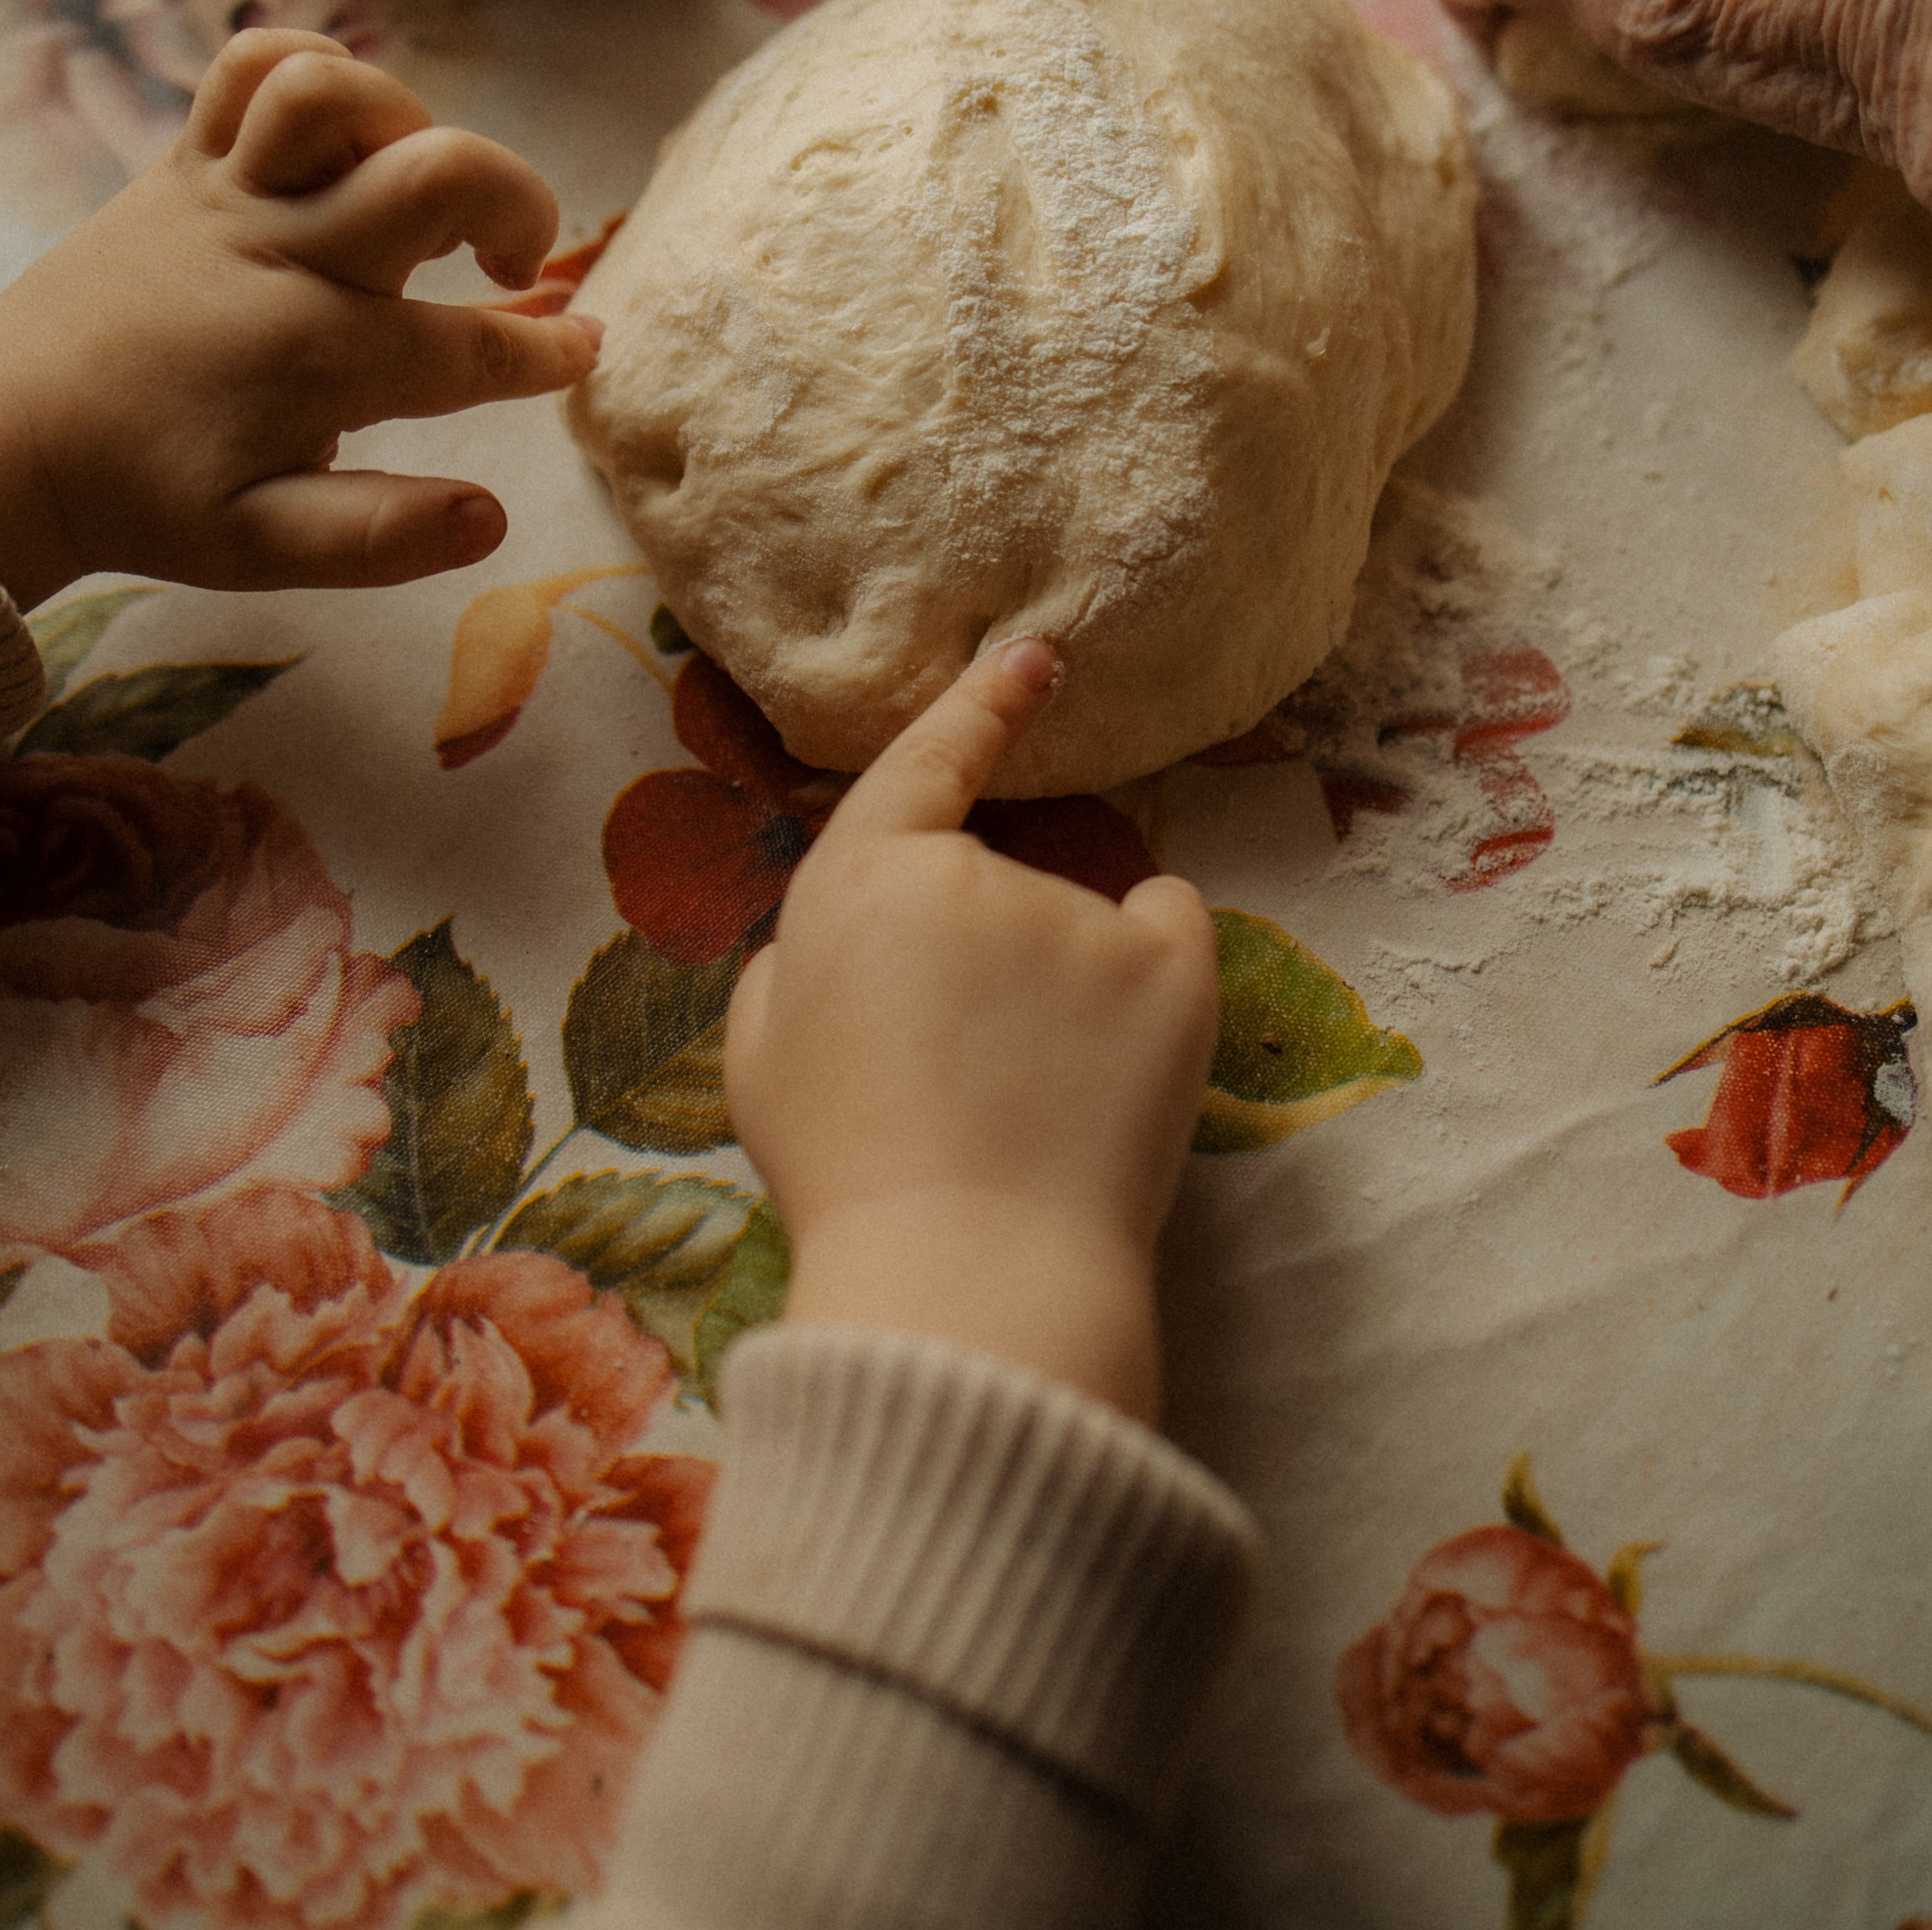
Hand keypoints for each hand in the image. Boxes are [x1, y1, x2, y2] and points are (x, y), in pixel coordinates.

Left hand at [0, 30, 598, 606]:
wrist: (9, 432)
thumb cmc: (148, 494)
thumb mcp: (261, 550)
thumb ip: (380, 538)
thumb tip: (491, 521)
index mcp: (323, 357)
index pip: (476, 349)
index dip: (549, 353)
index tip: (583, 352)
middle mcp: (289, 257)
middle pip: (443, 172)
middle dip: (517, 205)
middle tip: (508, 266)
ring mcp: (233, 195)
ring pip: (341, 93)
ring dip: (407, 123)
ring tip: (413, 187)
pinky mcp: (186, 160)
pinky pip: (251, 65)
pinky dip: (311, 73)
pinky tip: (341, 134)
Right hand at [722, 639, 1219, 1425]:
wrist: (968, 1274)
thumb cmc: (846, 1175)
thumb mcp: (760, 1058)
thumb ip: (796, 964)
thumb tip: (846, 936)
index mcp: (861, 882)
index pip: (923, 764)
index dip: (977, 705)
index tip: (1031, 657)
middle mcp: (974, 873)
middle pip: (997, 880)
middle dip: (989, 952)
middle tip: (969, 1070)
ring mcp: (1081, 914)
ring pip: (1081, 915)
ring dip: (1063, 981)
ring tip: (1032, 1102)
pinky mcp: (1171, 967)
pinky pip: (1170, 922)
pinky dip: (1155, 965)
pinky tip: (1120, 1051)